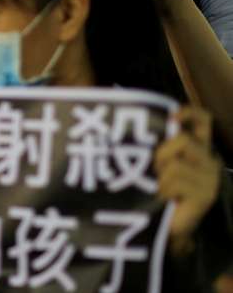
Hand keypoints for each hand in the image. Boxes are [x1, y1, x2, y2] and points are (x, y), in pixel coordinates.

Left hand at [154, 106, 220, 255]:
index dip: (188, 113)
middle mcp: (209, 160)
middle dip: (161, 154)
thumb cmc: (155, 191)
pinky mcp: (205, 195)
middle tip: (155, 171)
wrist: (165, 229)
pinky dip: (162, 190)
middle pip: (182, 140)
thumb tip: (132, 129)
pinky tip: (163, 199)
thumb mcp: (156, 164)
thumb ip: (156, 146)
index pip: (203, 121)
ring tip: (159, 189)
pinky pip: (175, 182)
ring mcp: (209, 179)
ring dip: (159, 177)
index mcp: (198, 148)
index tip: (171, 117)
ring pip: (175, 164)